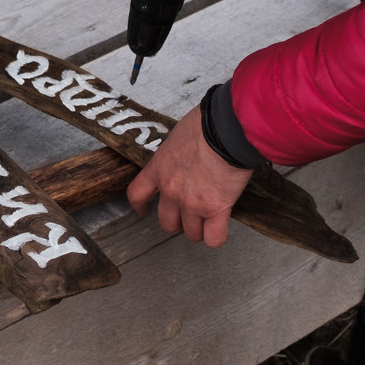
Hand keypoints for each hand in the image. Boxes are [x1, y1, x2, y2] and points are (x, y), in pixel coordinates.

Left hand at [126, 109, 250, 248]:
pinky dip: (216, 237)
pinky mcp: (216, 209)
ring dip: (199, 229)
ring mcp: (192, 203)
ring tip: (209, 222)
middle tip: (188, 215)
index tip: (143, 210)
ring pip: (191, 233)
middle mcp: (171, 190)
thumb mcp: (179, 136)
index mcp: (159, 168)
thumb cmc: (207, 125)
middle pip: (166, 222)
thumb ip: (177, 154)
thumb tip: (187, 155)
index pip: (137, 194)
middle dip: (177, 222)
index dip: (140, 206)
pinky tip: (220, 229)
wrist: (226, 130)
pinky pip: (213, 238)